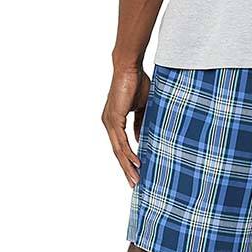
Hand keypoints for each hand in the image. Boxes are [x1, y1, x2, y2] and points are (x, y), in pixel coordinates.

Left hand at [102, 67, 150, 186]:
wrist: (129, 67)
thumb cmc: (137, 83)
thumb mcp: (142, 107)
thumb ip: (141, 123)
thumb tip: (142, 139)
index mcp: (115, 121)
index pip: (121, 145)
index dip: (128, 159)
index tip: (136, 172)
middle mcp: (109, 124)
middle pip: (118, 152)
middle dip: (126, 169)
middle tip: (134, 184)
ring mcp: (110, 122)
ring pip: (118, 150)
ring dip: (127, 166)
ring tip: (136, 179)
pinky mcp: (113, 119)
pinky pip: (120, 141)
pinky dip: (128, 153)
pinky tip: (135, 163)